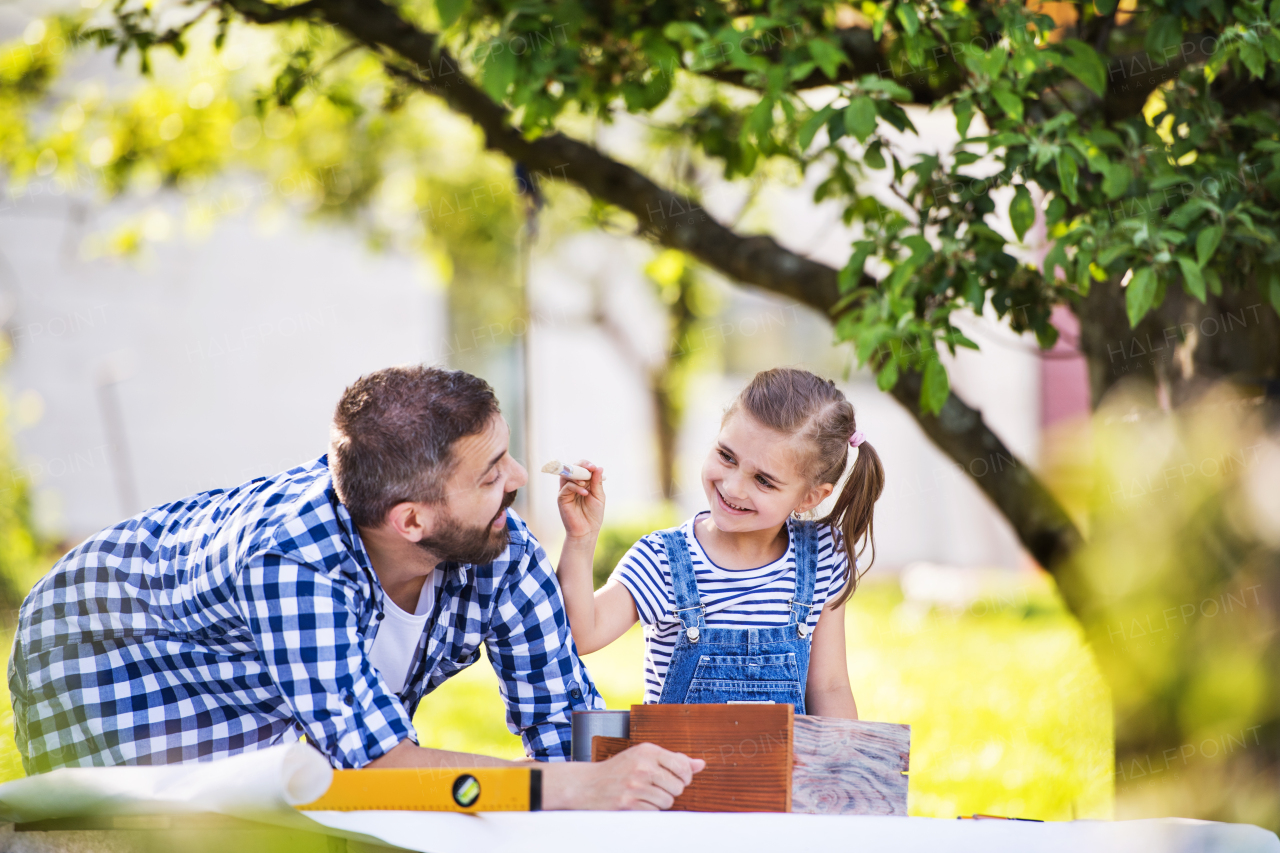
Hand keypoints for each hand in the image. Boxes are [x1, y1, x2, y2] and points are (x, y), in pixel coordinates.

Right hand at [543, 743, 704, 809]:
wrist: (588, 785)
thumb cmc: (619, 769)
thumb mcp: (644, 756)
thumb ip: (673, 760)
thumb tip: (700, 764)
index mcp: (648, 751)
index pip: (683, 765)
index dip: (686, 776)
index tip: (679, 779)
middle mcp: (642, 766)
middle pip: (678, 786)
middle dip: (671, 790)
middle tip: (657, 787)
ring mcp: (635, 786)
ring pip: (667, 801)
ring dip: (659, 802)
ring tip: (646, 794)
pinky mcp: (629, 804)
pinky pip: (654, 812)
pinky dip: (649, 810)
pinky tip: (638, 802)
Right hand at [556, 460, 604, 540]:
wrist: (587, 530)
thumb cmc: (593, 514)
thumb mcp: (599, 496)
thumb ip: (597, 482)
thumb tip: (599, 467)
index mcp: (583, 483)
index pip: (581, 468)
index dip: (587, 464)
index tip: (594, 467)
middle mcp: (573, 485)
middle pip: (572, 468)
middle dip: (581, 466)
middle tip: (590, 468)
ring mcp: (566, 491)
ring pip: (567, 475)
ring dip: (577, 476)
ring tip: (586, 482)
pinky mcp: (562, 498)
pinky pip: (566, 487)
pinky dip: (576, 487)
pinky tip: (585, 493)